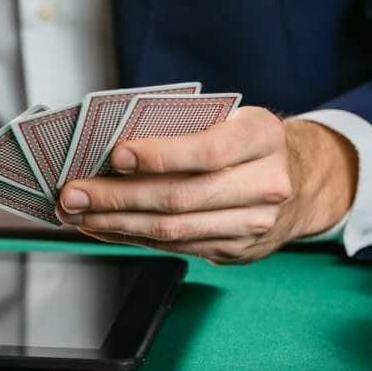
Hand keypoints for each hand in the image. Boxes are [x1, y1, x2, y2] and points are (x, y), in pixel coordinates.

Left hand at [56, 107, 357, 263]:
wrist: (297, 180)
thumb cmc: (243, 142)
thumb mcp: (227, 119)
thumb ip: (182, 129)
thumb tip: (111, 149)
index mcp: (263, 137)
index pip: (208, 151)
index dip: (159, 155)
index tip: (115, 155)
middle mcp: (266, 184)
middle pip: (180, 198)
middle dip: (117, 198)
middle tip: (73, 193)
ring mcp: (253, 224)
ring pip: (173, 230)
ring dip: (115, 223)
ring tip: (77, 213)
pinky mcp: (236, 251)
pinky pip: (174, 247)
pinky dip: (131, 237)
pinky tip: (102, 226)